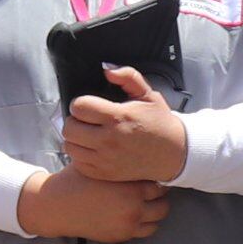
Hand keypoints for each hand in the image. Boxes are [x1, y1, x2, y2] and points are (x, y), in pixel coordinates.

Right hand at [16, 169, 169, 243]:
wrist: (59, 205)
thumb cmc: (78, 180)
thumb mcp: (99, 164)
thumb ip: (120, 160)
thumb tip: (140, 147)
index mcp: (130, 187)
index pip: (158, 183)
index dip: (155, 177)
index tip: (151, 174)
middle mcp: (134, 207)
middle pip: (163, 201)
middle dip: (159, 194)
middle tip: (152, 188)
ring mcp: (129, 224)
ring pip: (158, 217)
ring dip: (156, 209)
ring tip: (148, 202)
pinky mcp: (122, 235)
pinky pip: (148, 230)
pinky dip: (147, 223)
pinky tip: (139, 214)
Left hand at [60, 70, 188, 182]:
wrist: (173, 154)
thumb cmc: (159, 123)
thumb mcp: (148, 94)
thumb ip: (128, 77)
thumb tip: (107, 70)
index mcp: (118, 117)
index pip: (79, 107)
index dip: (80, 103)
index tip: (88, 105)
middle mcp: (109, 140)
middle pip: (69, 127)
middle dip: (75, 120)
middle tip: (86, 120)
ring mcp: (105, 159)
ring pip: (70, 146)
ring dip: (76, 138)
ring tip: (88, 134)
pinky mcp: (104, 173)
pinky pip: (77, 162)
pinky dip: (81, 155)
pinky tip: (93, 148)